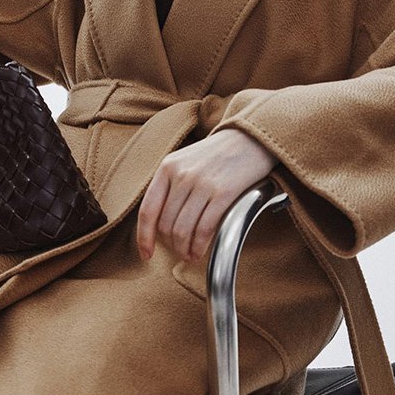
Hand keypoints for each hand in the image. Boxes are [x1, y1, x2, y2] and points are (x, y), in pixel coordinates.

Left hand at [136, 127, 278, 262]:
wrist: (251, 139)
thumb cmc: (217, 155)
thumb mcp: (185, 162)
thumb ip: (169, 187)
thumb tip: (157, 225)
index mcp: (167, 168)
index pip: (147, 210)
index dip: (144, 237)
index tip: (146, 253)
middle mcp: (181, 175)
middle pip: (165, 225)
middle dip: (170, 245)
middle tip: (179, 251)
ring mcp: (202, 184)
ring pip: (182, 230)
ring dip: (184, 249)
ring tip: (189, 255)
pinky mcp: (223, 193)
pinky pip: (204, 229)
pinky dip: (199, 246)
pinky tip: (200, 251)